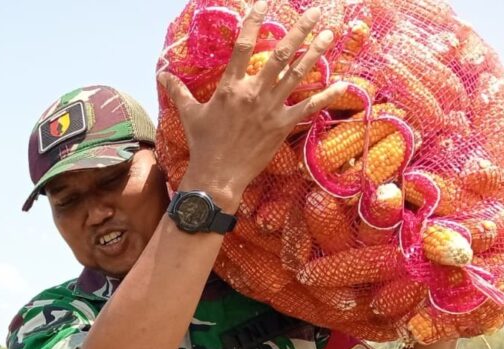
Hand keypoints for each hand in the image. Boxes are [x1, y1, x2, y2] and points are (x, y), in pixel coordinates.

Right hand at [157, 1, 346, 206]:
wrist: (218, 175)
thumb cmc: (203, 144)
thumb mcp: (189, 114)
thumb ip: (178, 91)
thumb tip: (161, 74)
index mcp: (230, 87)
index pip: (243, 47)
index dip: (253, 22)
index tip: (262, 3)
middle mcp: (253, 93)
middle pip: (280, 54)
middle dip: (299, 31)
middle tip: (315, 12)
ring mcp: (271, 109)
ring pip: (297, 74)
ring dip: (315, 52)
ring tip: (329, 33)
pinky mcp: (283, 125)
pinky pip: (308, 107)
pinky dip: (326, 95)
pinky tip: (342, 84)